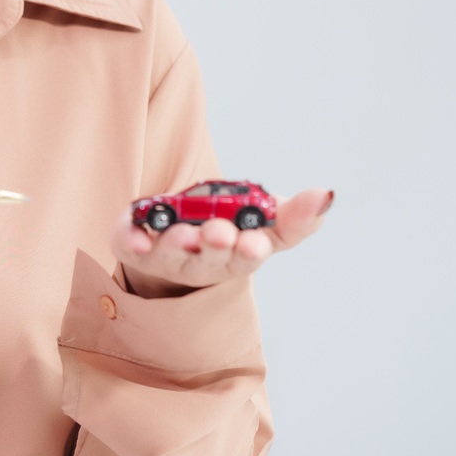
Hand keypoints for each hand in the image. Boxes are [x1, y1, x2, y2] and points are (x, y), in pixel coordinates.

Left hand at [111, 188, 332, 298]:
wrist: (176, 236)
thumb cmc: (228, 229)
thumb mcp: (265, 221)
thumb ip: (295, 215)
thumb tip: (325, 195)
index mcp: (238, 254)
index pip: (250, 254)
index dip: (251, 250)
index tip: (255, 242)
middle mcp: (203, 260)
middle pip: (212, 258)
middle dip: (217, 246)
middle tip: (220, 233)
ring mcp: (167, 255)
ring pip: (173, 255)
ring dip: (178, 246)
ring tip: (185, 234)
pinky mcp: (134, 244)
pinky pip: (129, 245)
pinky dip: (132, 242)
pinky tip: (136, 237)